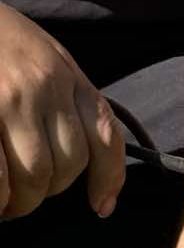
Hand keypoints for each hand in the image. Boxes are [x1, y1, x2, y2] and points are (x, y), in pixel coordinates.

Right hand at [0, 3, 124, 217]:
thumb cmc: (2, 41)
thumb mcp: (47, 58)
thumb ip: (68, 97)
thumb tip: (83, 152)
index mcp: (69, 76)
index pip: (104, 134)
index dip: (109, 177)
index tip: (101, 206)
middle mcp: (46, 89)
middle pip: (68, 165)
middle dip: (49, 192)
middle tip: (27, 197)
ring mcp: (9, 103)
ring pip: (34, 176)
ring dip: (20, 201)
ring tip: (6, 202)